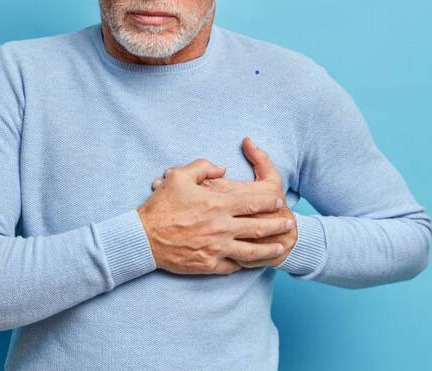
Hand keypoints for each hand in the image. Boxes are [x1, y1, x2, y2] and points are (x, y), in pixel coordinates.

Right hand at [137, 158, 293, 274]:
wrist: (142, 238)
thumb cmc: (160, 206)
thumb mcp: (179, 176)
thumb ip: (203, 166)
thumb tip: (222, 168)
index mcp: (217, 204)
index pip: (252, 202)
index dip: (269, 201)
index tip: (279, 200)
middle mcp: (221, 227)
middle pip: (258, 227)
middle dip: (277, 225)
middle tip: (289, 224)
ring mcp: (216, 248)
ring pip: (251, 250)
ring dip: (269, 248)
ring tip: (280, 247)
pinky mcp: (208, 264)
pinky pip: (232, 266)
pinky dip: (244, 264)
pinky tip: (251, 262)